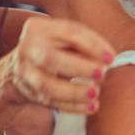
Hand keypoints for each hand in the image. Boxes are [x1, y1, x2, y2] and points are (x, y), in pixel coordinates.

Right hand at [0, 16, 114, 113]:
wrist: (23, 64)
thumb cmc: (54, 46)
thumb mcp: (66, 36)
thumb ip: (87, 43)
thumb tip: (109, 59)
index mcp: (39, 27)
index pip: (68, 32)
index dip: (92, 45)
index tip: (111, 59)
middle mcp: (27, 48)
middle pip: (50, 58)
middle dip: (78, 68)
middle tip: (101, 75)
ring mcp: (25, 72)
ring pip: (46, 85)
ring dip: (74, 92)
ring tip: (95, 94)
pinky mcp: (28, 92)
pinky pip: (50, 102)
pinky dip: (72, 106)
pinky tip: (90, 107)